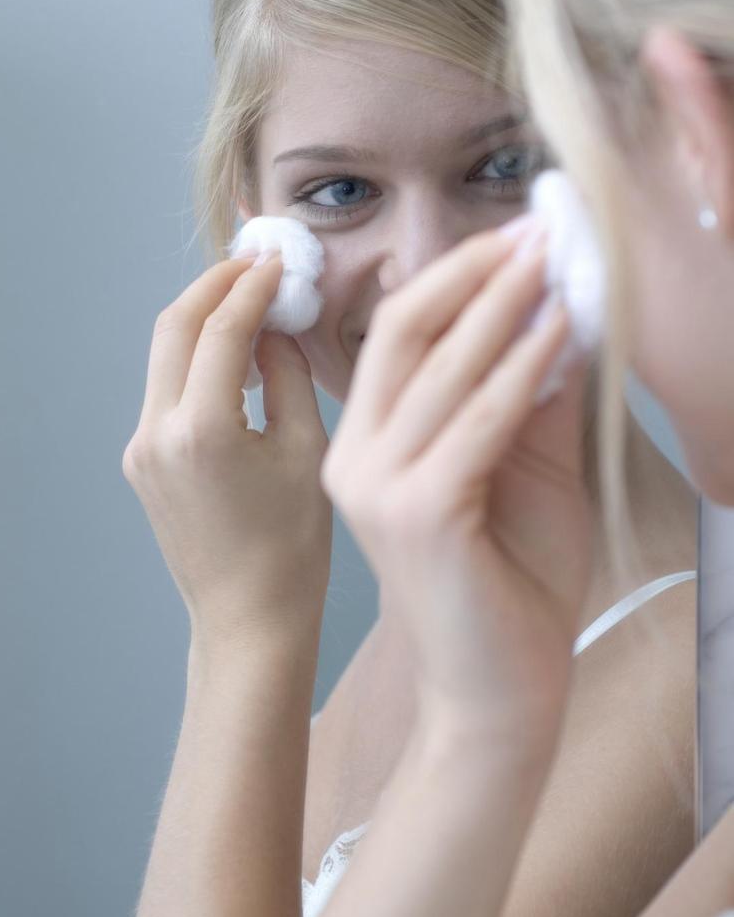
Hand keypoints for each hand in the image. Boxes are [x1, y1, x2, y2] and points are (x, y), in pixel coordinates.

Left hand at [122, 254, 332, 640]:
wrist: (247, 620)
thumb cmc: (292, 550)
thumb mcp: (306, 453)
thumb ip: (287, 376)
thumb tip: (276, 324)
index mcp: (202, 431)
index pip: (222, 327)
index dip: (254, 284)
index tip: (280, 259)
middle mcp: (157, 434)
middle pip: (174, 325)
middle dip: (215, 285)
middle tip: (256, 261)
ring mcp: (141, 449)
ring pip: (164, 354)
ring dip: (203, 319)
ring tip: (251, 301)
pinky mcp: (141, 463)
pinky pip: (165, 390)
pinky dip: (196, 360)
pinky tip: (234, 356)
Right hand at [320, 226, 593, 739]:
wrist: (500, 687)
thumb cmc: (511, 582)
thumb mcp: (523, 466)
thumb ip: (528, 390)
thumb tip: (558, 300)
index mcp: (365, 447)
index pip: (397, 336)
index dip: (455, 276)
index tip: (517, 233)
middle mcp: (354, 461)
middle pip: (401, 333)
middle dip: (473, 273)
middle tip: (534, 229)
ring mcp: (377, 488)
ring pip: (439, 368)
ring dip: (504, 305)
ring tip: (554, 258)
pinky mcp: (417, 514)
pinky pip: (476, 420)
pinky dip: (522, 367)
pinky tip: (562, 327)